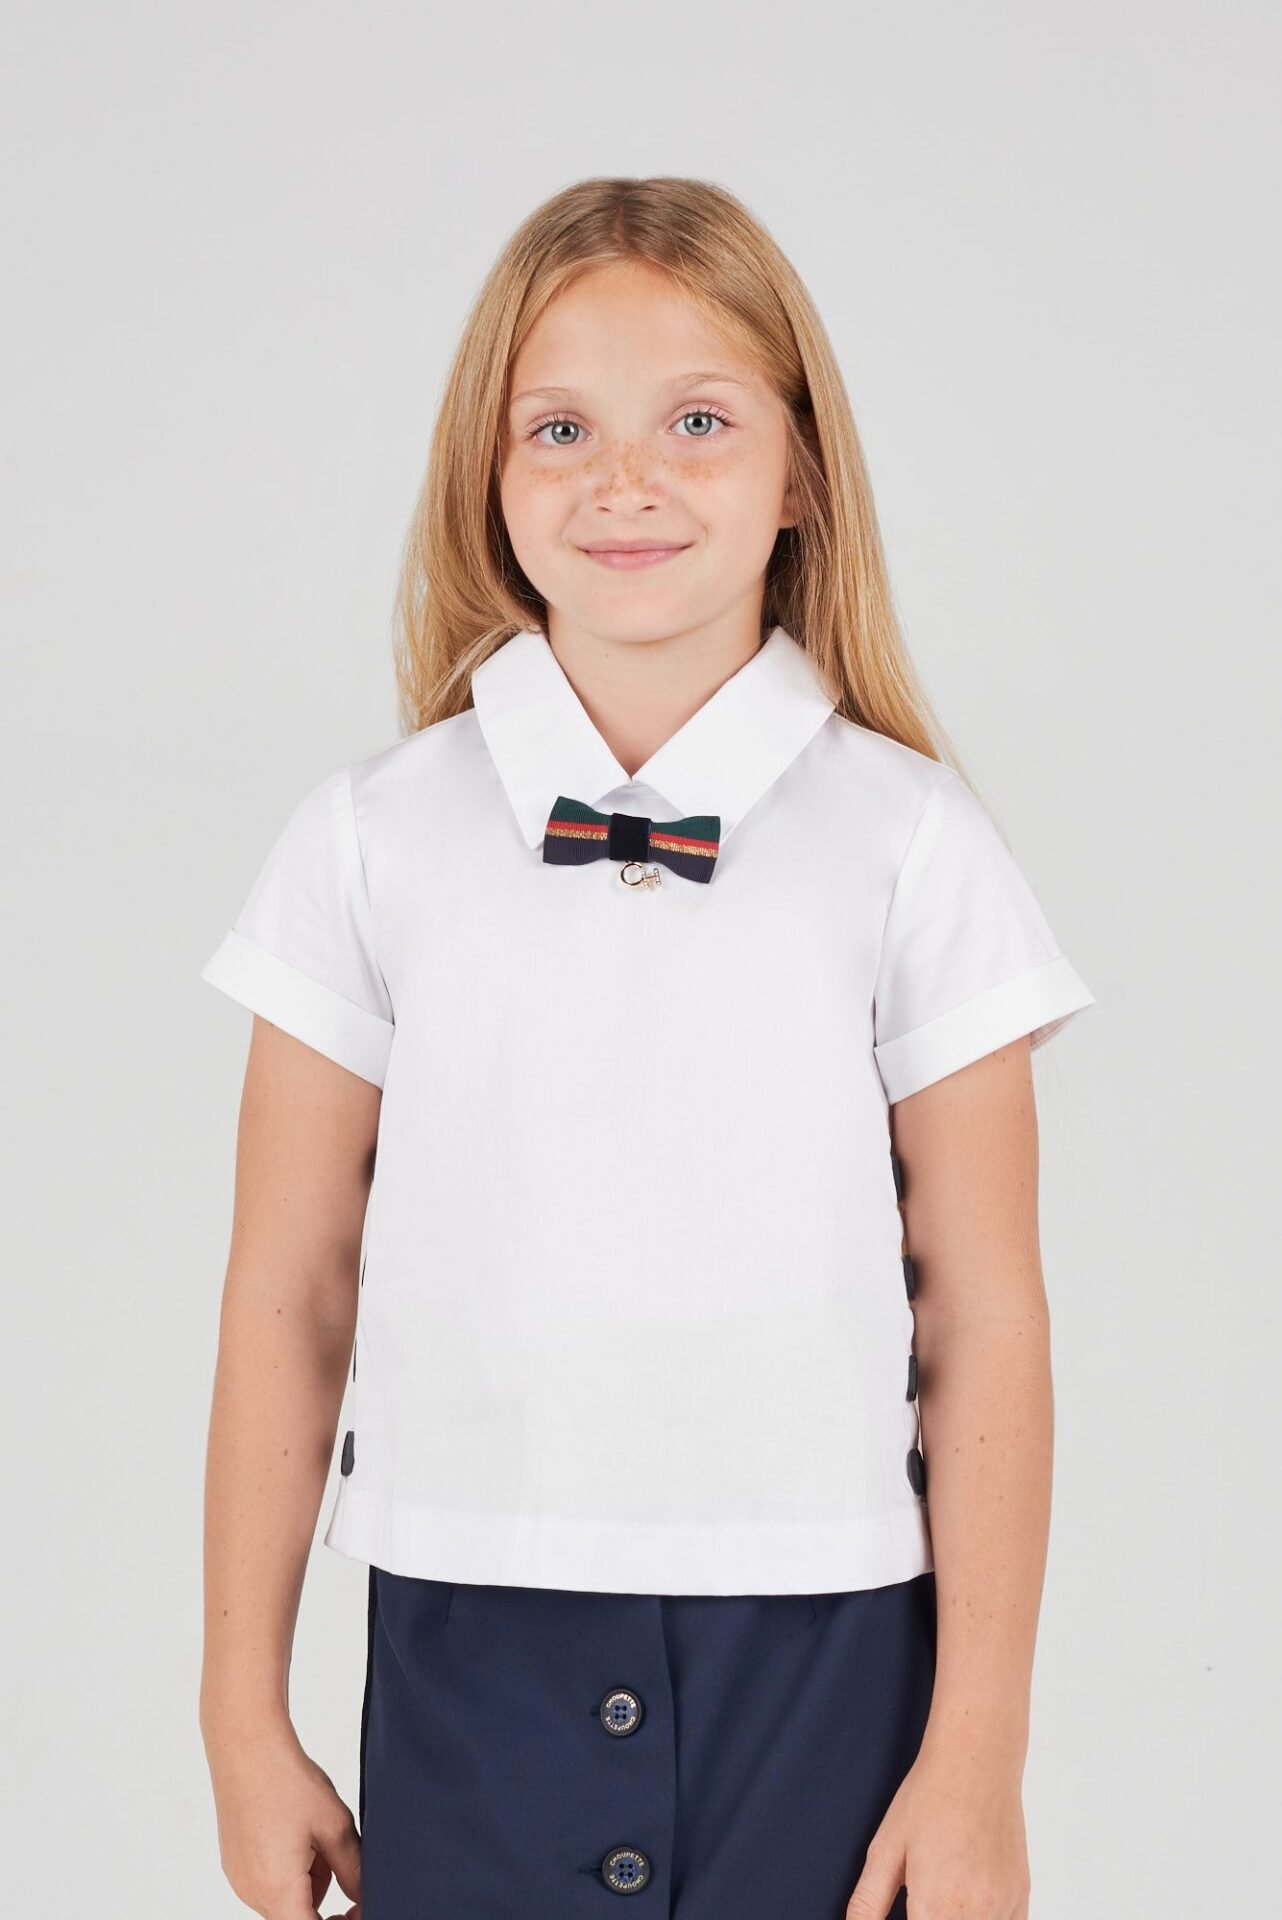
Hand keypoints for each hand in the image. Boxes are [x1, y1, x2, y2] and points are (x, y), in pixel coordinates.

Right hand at [203, 1714, 361, 1916]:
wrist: (246, 1745)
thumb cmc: (289, 1781)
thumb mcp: (335, 1826)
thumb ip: (353, 1872)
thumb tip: (366, 1900)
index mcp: (277, 1890)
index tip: (359, 1908)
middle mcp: (251, 1892)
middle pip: (298, 1916)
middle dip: (325, 1898)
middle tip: (340, 1860)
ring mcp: (239, 1878)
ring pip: (285, 1899)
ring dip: (308, 1882)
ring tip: (316, 1835)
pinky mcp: (234, 1863)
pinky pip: (268, 1882)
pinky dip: (288, 1869)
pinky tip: (296, 1832)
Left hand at [844, 1745, 1030, 1918]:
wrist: (976, 1762)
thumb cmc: (929, 1799)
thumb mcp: (884, 1850)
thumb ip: (867, 1904)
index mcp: (937, 1907)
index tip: (909, 1911)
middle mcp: (976, 1914)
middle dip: (929, 1919)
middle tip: (920, 1902)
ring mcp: (1004, 1908)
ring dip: (953, 1919)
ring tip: (942, 1893)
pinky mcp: (1020, 1899)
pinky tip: (966, 1902)